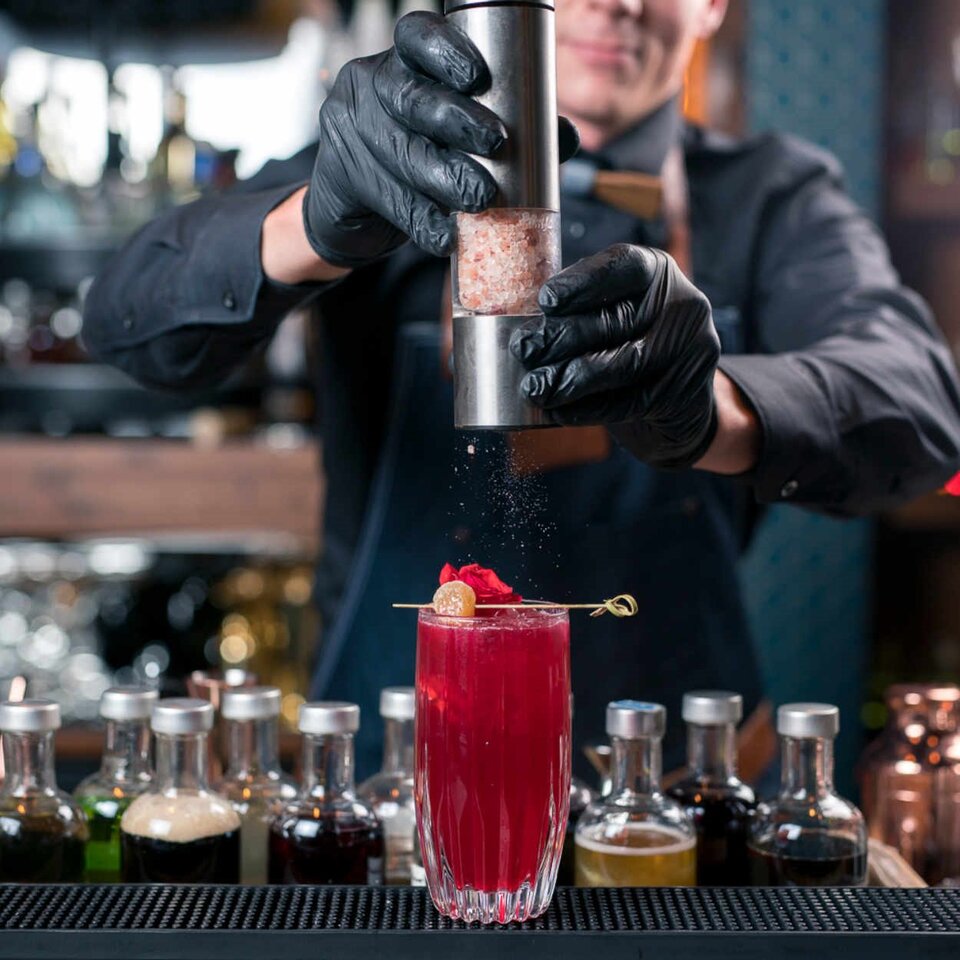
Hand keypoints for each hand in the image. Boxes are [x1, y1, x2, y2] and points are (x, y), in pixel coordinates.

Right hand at [303, 11, 577, 268]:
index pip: (417, 36)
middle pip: (411, 96)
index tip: (478, 77)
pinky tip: (446, 236)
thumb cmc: (419, 160)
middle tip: (495, 145)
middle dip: (457, 122)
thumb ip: (511, 131)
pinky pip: (387, 197)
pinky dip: (422, 220)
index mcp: (404, 61)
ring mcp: (349, 125)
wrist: (356, 210)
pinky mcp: (339, 173)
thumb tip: (565, 138)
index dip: (446, 51)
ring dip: (444, 179)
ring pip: (401, 152)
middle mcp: (371, 82)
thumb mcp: (456, 138)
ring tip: (479, 200)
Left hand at [510, 243, 720, 469]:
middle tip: (523, 349)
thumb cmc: (626, 343)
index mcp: (658, 272)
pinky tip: (558, 410)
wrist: (676, 398)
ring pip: (622, 365)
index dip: (583, 282)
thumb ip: (576, 309)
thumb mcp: (612, 311)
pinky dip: (587, 408)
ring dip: (570, 379)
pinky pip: (628, 403)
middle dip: (561, 336)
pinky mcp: (682, 392)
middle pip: (615, 319)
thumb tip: (521, 329)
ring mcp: (689, 349)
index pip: (622, 266)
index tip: (545, 300)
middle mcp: (682, 304)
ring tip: (535, 386)